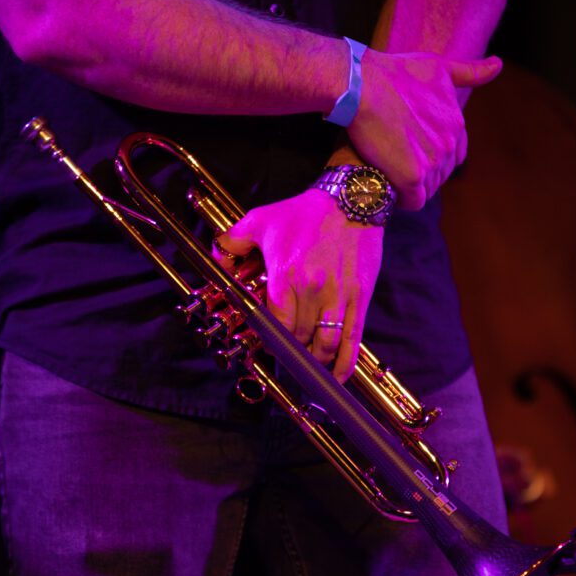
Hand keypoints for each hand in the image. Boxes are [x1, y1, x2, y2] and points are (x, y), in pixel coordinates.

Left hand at [212, 190, 383, 381]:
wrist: (351, 199)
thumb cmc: (304, 211)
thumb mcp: (260, 220)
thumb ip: (232, 242)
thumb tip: (217, 259)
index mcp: (285, 275)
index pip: (274, 325)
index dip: (270, 341)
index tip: (268, 345)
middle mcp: (312, 290)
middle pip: (298, 338)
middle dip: (291, 352)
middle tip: (286, 357)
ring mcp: (338, 296)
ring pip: (325, 345)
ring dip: (315, 361)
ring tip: (309, 364)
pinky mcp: (359, 297)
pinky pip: (353, 339)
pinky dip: (344, 363)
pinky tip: (338, 376)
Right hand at [349, 49, 501, 208]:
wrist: (362, 86)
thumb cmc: (394, 73)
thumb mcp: (437, 68)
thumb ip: (469, 73)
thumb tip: (498, 65)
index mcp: (456, 124)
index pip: (454, 157)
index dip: (434, 157)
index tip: (412, 150)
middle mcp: (448, 145)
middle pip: (440, 175)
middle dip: (421, 172)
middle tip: (395, 162)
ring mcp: (432, 163)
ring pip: (427, 190)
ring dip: (410, 187)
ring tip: (388, 173)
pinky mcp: (411, 177)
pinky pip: (412, 201)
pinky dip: (401, 199)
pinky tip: (387, 186)